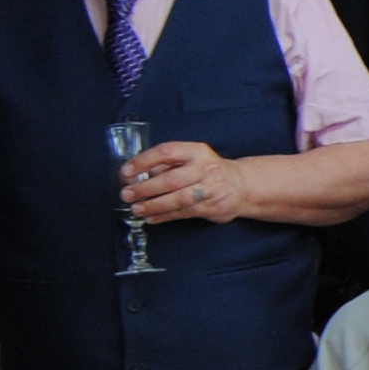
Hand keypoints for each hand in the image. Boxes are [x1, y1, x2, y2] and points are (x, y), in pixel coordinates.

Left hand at [122, 140, 248, 226]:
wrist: (242, 185)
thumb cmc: (209, 170)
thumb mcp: (191, 159)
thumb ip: (167, 165)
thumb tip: (138, 175)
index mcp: (196, 151)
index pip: (166, 152)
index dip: (144, 161)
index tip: (126, 171)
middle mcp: (204, 168)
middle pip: (171, 179)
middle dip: (146, 188)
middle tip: (127, 194)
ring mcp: (210, 189)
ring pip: (178, 199)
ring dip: (154, 205)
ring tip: (137, 209)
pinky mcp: (211, 207)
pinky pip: (183, 213)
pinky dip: (164, 216)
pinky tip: (151, 218)